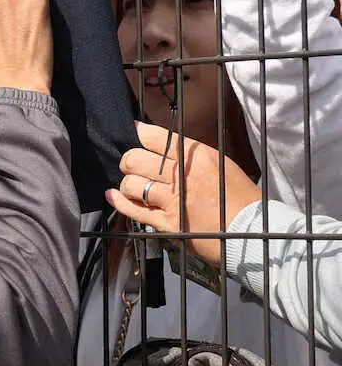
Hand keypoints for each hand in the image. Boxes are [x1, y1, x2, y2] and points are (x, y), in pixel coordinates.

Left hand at [107, 122, 262, 264]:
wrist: (252, 231)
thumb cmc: (239, 198)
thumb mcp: (220, 164)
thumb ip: (190, 155)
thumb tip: (162, 145)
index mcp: (196, 156)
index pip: (155, 137)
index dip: (140, 134)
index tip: (135, 134)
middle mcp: (182, 175)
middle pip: (135, 159)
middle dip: (130, 162)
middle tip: (135, 166)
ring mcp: (173, 200)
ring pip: (131, 184)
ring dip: (128, 185)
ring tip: (135, 187)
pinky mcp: (168, 224)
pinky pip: (134, 210)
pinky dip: (120, 202)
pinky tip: (113, 196)